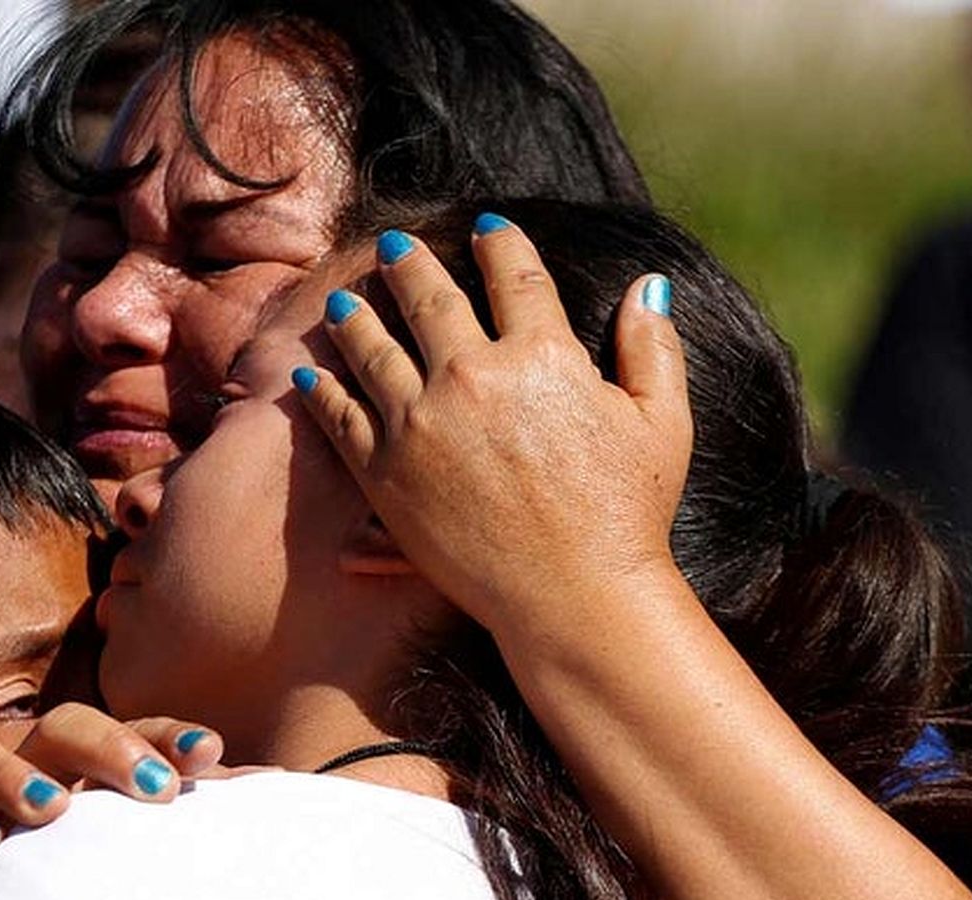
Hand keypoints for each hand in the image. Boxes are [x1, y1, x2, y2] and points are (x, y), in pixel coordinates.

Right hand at [0, 704, 219, 899]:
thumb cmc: (55, 864)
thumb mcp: (117, 844)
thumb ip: (185, 816)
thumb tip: (278, 785)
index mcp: (80, 761)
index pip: (129, 731)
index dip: (167, 736)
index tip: (211, 753)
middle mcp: (25, 762)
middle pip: (61, 726)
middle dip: (107, 747)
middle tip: (153, 787)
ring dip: (14, 775)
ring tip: (55, 808)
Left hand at [294, 219, 692, 635]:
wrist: (573, 597)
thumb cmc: (626, 515)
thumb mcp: (661, 424)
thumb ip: (653, 348)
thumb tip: (650, 284)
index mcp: (542, 355)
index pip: (513, 276)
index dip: (499, 244)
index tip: (486, 229)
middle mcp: (472, 375)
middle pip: (428, 297)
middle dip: (408, 264)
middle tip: (393, 248)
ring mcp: (419, 421)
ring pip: (372, 347)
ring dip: (356, 316)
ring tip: (344, 302)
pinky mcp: (383, 470)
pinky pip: (340, 414)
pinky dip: (321, 388)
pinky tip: (310, 372)